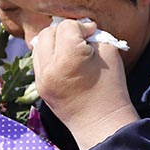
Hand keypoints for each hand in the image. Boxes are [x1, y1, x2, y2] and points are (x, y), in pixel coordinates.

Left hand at [32, 19, 138, 149]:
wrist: (102, 123)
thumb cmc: (111, 88)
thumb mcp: (108, 52)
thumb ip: (92, 36)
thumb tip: (79, 29)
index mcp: (68, 57)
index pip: (67, 26)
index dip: (82, 26)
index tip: (92, 33)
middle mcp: (49, 67)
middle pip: (49, 32)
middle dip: (65, 31)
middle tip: (81, 38)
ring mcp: (41, 79)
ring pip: (39, 45)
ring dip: (54, 41)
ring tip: (70, 47)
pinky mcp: (39, 87)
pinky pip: (38, 61)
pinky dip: (49, 55)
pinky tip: (64, 59)